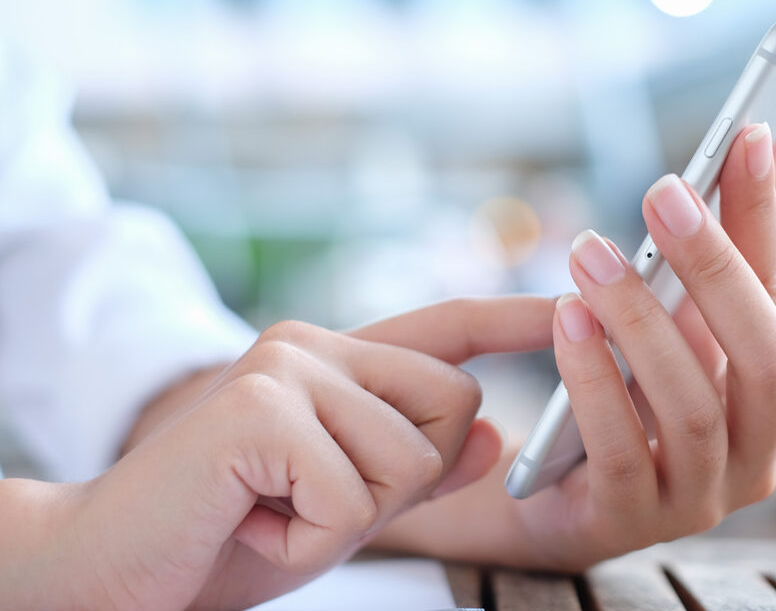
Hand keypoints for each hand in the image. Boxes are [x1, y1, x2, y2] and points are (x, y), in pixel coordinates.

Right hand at [0, 297, 553, 609]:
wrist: (112, 567)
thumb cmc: (230, 532)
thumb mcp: (347, 504)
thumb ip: (419, 465)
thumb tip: (495, 432)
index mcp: (336, 360)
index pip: (445, 329)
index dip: (512, 319)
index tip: (569, 304)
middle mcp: (314, 345)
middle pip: (455, 405)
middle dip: (408, 480)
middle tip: (315, 500)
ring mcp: (286, 368)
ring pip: (410, 457)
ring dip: (350, 517)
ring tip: (275, 511)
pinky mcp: (260, 409)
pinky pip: (350, 494)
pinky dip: (310, 538)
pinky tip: (251, 521)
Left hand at [370, 124, 775, 570]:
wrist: (555, 491)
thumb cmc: (627, 394)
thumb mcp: (673, 318)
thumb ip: (717, 247)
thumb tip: (762, 140)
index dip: (764, 217)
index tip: (748, 136)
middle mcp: (759, 454)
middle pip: (766, 360)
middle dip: (716, 267)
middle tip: (665, 190)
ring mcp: (701, 497)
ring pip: (692, 406)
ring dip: (641, 319)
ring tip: (591, 250)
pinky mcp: (631, 520)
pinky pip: (619, 450)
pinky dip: (593, 379)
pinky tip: (567, 318)